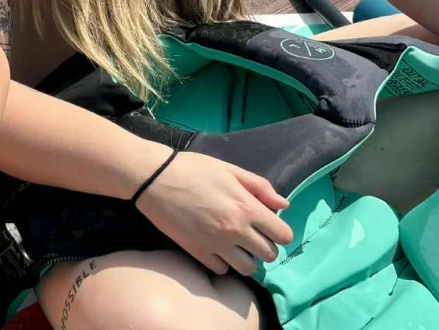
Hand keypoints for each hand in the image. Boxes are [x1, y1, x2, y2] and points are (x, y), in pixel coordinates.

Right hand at [134, 150, 293, 275]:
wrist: (154, 178)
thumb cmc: (193, 169)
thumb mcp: (230, 170)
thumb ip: (260, 187)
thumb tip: (284, 205)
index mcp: (247, 207)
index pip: (283, 235)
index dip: (279, 231)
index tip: (269, 226)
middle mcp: (236, 230)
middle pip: (269, 255)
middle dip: (264, 245)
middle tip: (251, 233)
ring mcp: (216, 244)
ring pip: (248, 268)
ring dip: (246, 257)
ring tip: (235, 243)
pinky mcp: (198, 252)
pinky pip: (222, 269)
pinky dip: (222, 261)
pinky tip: (215, 246)